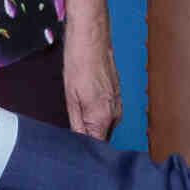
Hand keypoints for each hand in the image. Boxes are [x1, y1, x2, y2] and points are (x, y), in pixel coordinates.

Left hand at [63, 20, 121, 141]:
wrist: (92, 40)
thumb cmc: (79, 65)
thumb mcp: (70, 99)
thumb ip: (77, 124)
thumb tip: (78, 140)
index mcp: (102, 118)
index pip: (95, 146)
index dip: (84, 148)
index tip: (73, 146)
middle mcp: (114, 115)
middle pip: (102, 137)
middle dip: (88, 136)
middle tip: (72, 128)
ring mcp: (118, 105)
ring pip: (105, 125)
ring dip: (93, 124)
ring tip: (78, 110)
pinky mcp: (118, 97)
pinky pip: (109, 114)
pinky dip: (98, 114)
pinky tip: (87, 102)